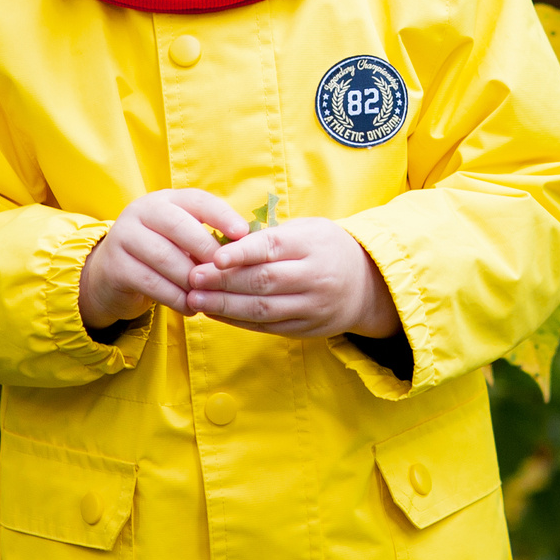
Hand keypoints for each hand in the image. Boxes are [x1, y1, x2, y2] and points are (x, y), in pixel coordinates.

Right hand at [78, 188, 248, 331]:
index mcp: (166, 200)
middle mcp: (142, 211)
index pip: (198, 200)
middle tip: (226, 274)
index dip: (222, 215)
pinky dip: (176, 298)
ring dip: (192, 280)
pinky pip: (152, 282)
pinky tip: (191, 308)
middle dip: (207, 251)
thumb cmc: (161, 255)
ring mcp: (124, 236)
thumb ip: (208, 238)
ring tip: (210, 296)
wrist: (110, 275)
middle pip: (180, 226)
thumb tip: (248, 250)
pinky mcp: (115, 266)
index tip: (243, 234)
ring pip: (166, 257)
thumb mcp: (182, 239)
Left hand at [185, 217, 400, 340]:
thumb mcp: (308, 230)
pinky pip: (267, 327)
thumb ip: (271, 236)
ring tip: (195, 299)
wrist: (367, 285)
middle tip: (193, 277)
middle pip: (263, 281)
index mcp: (312, 245)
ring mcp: (311, 306)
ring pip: (262, 309)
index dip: (242, 253)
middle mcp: (314, 277)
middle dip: (224, 281)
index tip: (215, 257)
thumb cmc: (326, 249)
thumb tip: (224, 243)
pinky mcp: (306, 329)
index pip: (272, 248)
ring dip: (224, 306)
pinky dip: (238, 321)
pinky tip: (215, 314)